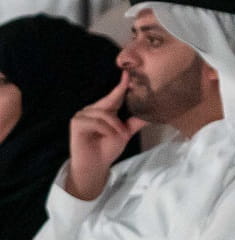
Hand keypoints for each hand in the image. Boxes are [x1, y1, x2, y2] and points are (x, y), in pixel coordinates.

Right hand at [65, 72, 145, 200]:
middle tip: (124, 133)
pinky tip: (106, 137)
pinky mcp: (76, 122)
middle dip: (119, 119)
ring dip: (114, 127)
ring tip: (117, 137)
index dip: (121, 85)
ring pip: (105, 113)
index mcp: (104, 110)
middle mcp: (92, 109)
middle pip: (110, 103)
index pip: (114, 95)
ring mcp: (83, 114)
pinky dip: (105, 129)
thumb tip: (153, 113)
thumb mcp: (125, 133)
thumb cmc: (108, 148)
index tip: (128, 73)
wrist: (95, 165)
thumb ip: (136, 122)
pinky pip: (96, 121)